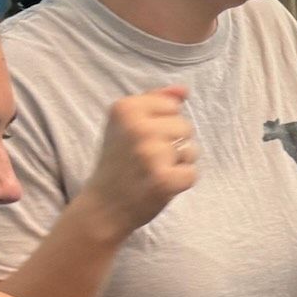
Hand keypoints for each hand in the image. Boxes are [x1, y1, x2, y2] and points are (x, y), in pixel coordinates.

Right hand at [84, 88, 194, 238]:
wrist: (104, 206)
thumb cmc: (118, 161)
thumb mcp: (126, 124)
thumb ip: (155, 101)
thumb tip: (184, 90)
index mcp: (125, 107)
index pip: (172, 105)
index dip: (163, 124)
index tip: (140, 139)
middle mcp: (137, 127)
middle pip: (185, 127)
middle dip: (173, 144)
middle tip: (147, 158)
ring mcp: (151, 154)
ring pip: (191, 150)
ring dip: (178, 163)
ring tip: (153, 171)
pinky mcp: (163, 179)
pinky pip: (192, 173)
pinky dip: (180, 182)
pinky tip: (159, 185)